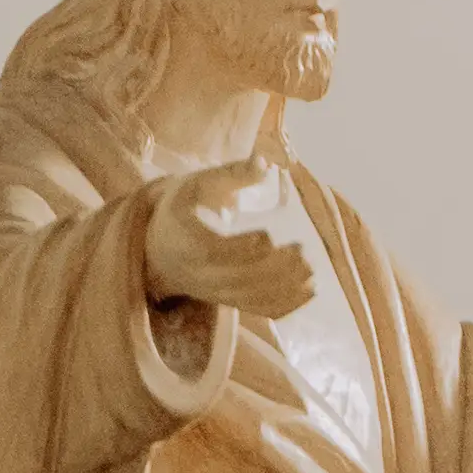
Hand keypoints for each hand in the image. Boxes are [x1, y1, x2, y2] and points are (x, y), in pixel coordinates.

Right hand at [145, 156, 313, 323]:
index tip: (267, 236)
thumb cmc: (184, 210)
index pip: (209, 251)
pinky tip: (311, 291)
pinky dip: (285, 305)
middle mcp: (197, 273)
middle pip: (235, 279)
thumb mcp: (198, 185)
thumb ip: (232, 175)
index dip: (239, 248)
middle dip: (271, 269)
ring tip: (311, 270)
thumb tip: (264, 163)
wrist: (161, 250)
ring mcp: (213, 292)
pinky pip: (257, 310)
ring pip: (249, 299)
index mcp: (184, 239)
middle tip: (301, 250)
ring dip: (284, 288)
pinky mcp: (229, 302)